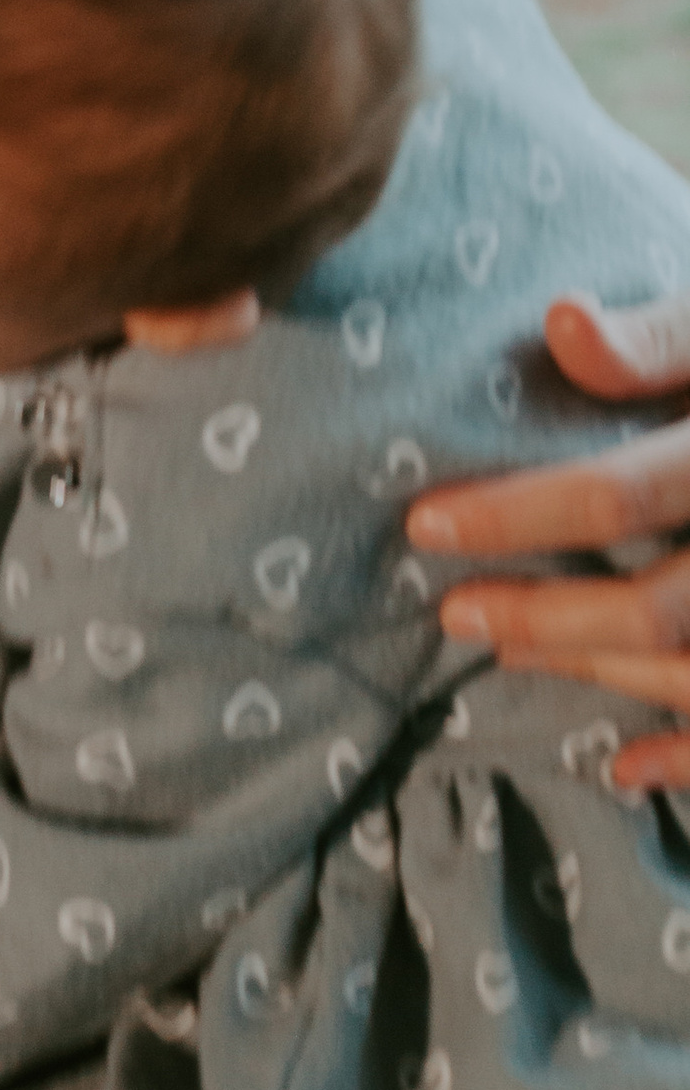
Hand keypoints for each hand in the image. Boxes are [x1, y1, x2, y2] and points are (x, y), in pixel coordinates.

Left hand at [408, 290, 689, 791]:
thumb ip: (652, 342)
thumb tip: (561, 321)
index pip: (622, 498)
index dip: (518, 517)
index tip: (425, 525)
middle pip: (657, 607)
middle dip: (549, 618)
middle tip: (455, 614)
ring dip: (599, 674)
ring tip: (509, 653)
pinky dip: (685, 753)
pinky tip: (626, 768)